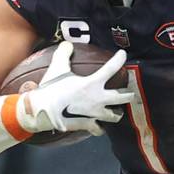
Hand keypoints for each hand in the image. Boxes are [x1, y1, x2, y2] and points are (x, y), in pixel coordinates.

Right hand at [18, 42, 133, 135]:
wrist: (42, 111)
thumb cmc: (51, 89)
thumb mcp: (57, 68)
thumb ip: (64, 54)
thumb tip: (67, 44)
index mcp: (92, 83)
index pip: (111, 68)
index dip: (119, 59)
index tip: (123, 55)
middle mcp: (98, 99)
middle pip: (123, 97)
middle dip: (129, 94)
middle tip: (130, 91)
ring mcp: (95, 114)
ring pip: (115, 116)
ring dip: (117, 113)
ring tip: (117, 111)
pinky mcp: (88, 125)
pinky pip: (99, 129)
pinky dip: (100, 128)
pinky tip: (99, 127)